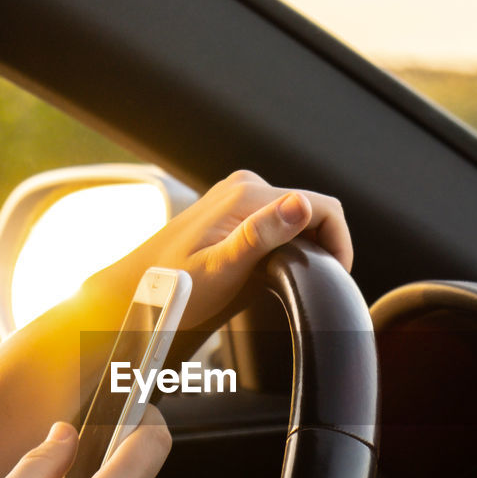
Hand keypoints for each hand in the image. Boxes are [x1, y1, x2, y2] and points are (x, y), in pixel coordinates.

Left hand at [89, 170, 351, 326]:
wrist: (135, 291)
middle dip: (323, 246)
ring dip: (305, 247)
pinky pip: (277, 222)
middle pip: (312, 210)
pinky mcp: (233, 211)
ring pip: (297, 217)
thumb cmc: (173, 288)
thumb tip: (301, 204)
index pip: (323, 206)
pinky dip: (287, 245)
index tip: (338, 277)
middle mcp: (245, 186)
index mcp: (248, 195)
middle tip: (313, 284)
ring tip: (291, 280)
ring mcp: (238, 196)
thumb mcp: (222, 268)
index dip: (341, 243)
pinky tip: (271, 271)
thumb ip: (262, 235)